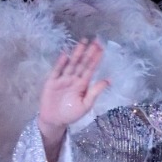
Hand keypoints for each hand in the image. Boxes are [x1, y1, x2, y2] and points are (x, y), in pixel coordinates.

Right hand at [38, 40, 108, 160]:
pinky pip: (57, 71)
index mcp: (82, 84)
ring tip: (82, 42)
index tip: (101, 48)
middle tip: (95, 41)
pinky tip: (65, 54)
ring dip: (76, 53)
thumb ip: (95, 92)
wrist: (54, 121)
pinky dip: (60, 63)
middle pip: (82, 63)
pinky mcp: (52, 82)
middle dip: (88, 52)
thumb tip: (109, 80)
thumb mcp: (86, 104)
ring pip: (71, 64)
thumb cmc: (71, 114)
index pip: (90, 69)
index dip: (96, 58)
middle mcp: (73, 79)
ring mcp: (62, 79)